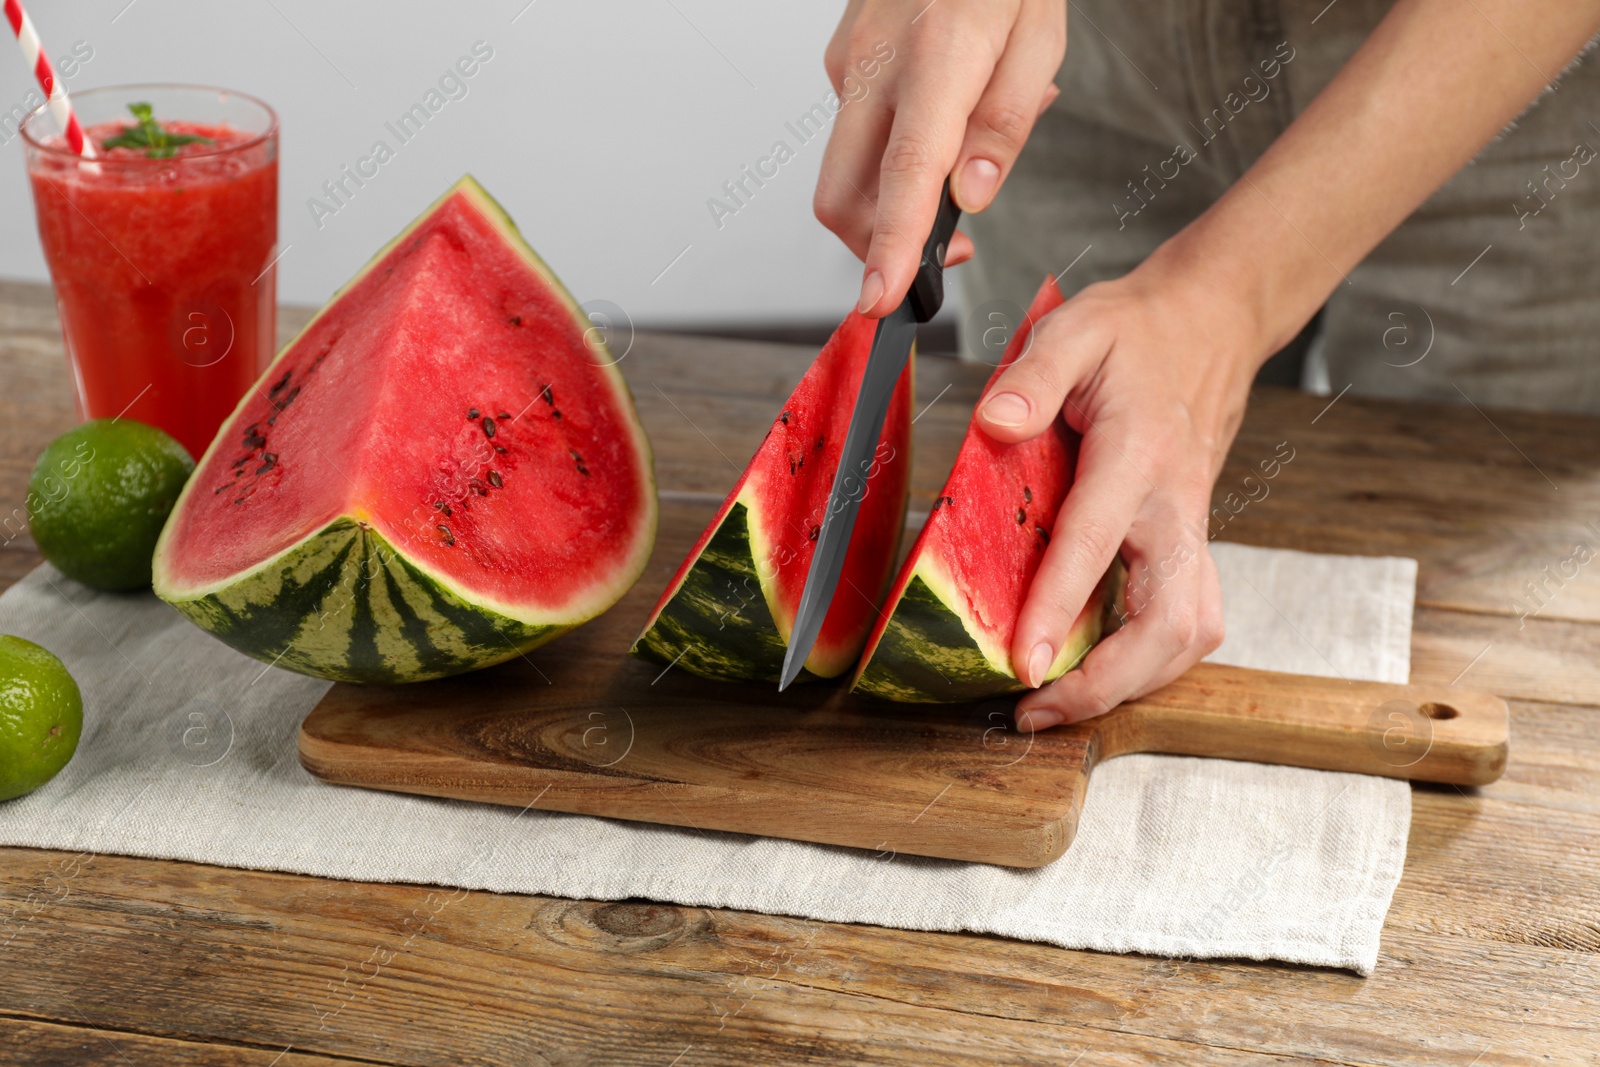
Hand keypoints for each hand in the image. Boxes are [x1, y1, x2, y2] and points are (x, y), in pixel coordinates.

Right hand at [815, 0, 1065, 315]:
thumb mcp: (1040, 36)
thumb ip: (1006, 122)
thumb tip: (971, 195)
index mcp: (934, 57)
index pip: (905, 173)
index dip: (891, 245)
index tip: (882, 298)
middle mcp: (872, 64)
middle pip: (844, 195)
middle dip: (879, 248)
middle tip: (948, 252)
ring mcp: (846, 64)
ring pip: (846, 171)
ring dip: (893, 200)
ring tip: (964, 156)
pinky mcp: (839, 62)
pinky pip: (857, 132)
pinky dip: (894, 152)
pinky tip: (943, 115)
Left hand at [992, 240, 1272, 729]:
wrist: (1212, 321)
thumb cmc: (1139, 329)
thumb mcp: (1076, 329)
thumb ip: (1033, 376)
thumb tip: (993, 425)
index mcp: (1139, 457)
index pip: (1095, 544)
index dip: (1058, 609)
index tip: (1024, 664)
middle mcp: (1174, 506)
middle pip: (1168, 622)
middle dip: (1109, 681)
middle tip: (1038, 708)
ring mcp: (1190, 529)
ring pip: (1189, 633)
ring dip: (1134, 682)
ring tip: (1063, 703)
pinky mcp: (1190, 542)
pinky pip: (1186, 619)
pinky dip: (1149, 660)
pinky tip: (1100, 669)